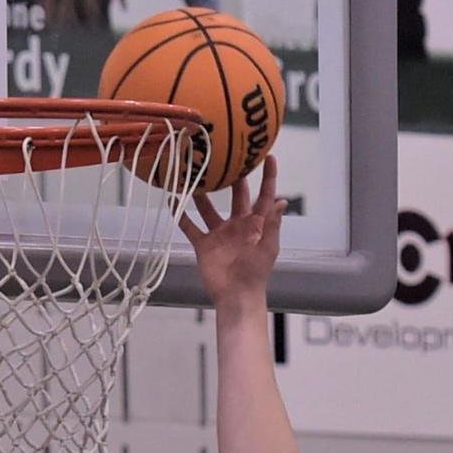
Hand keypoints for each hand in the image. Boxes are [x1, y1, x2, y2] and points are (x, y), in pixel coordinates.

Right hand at [178, 156, 286, 305]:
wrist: (236, 296)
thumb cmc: (255, 273)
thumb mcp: (267, 246)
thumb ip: (271, 223)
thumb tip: (281, 200)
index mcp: (256, 224)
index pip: (264, 195)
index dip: (268, 177)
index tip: (268, 157)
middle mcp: (237, 225)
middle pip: (236, 195)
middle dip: (233, 177)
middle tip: (226, 157)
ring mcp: (220, 234)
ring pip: (208, 208)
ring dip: (202, 194)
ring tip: (194, 174)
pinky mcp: (204, 244)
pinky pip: (190, 227)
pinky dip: (181, 216)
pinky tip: (172, 201)